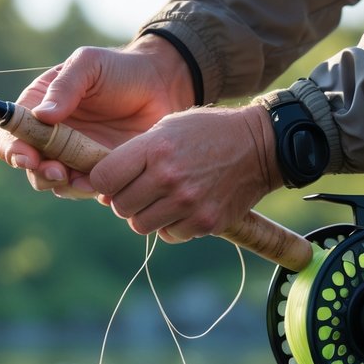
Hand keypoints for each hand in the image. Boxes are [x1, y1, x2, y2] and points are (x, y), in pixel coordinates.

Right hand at [0, 35, 194, 197]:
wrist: (163, 85)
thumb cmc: (121, 68)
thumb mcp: (89, 65)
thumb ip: (64, 87)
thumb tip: (41, 116)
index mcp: (39, 108)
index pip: (11, 135)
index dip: (12, 149)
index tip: (26, 156)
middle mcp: (51, 136)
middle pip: (30, 165)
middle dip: (38, 173)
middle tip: (57, 171)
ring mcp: (74, 156)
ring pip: (55, 183)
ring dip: (63, 185)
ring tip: (81, 177)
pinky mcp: (99, 171)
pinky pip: (86, 188)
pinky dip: (90, 189)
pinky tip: (104, 182)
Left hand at [92, 104, 282, 241]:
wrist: (260, 147)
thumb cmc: (206, 134)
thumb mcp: (166, 129)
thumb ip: (133, 155)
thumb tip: (102, 193)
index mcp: (155, 148)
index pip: (103, 178)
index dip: (103, 182)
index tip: (112, 180)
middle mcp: (169, 177)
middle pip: (120, 206)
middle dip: (124, 200)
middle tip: (140, 190)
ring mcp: (187, 203)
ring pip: (140, 225)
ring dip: (146, 215)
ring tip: (162, 199)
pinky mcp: (205, 222)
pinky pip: (169, 235)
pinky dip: (171, 226)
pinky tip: (183, 208)